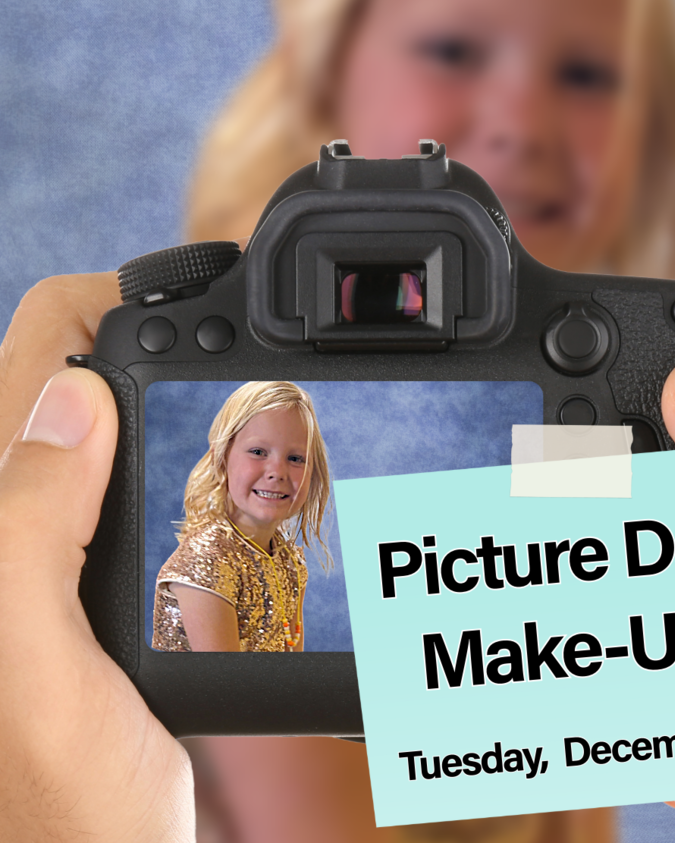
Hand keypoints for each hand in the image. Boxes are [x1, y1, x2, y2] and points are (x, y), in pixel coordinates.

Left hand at [0, 276, 193, 840]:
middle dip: (143, 336)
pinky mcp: (79, 582)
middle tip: (231, 347)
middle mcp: (12, 525)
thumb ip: (26, 532)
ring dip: (160, 390)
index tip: (193, 300)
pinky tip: (214, 475)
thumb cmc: (62, 815)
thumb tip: (76, 399)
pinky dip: (168, 452)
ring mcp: (46, 553)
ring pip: (100, 425)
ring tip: (236, 393)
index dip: (108, 301)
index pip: (34, 357)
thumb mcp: (38, 680)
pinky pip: (120, 484)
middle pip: (68, 378)